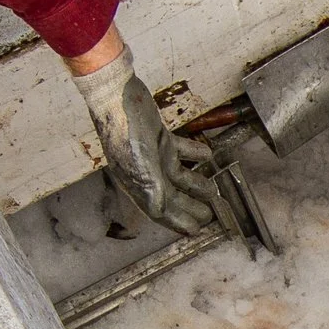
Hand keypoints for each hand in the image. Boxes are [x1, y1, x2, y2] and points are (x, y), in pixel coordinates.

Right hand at [71, 46, 220, 234]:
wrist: (117, 98)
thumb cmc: (125, 132)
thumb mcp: (140, 167)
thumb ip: (152, 191)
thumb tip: (161, 213)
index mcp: (138, 183)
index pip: (160, 210)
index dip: (177, 222)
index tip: (195, 231)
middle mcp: (145, 172)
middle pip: (172, 195)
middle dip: (191, 207)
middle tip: (209, 215)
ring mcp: (153, 154)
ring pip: (178, 175)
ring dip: (195, 183)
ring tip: (212, 189)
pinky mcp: (158, 136)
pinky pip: (180, 150)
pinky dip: (194, 154)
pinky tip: (207, 156)